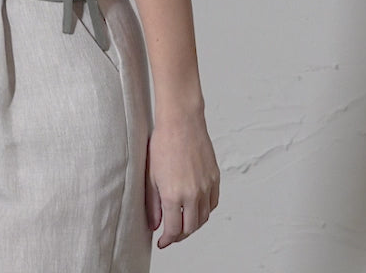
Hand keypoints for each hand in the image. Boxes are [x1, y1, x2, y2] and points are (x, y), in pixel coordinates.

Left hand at [145, 111, 219, 248]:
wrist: (181, 122)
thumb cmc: (162, 144)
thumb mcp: (150, 175)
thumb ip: (152, 203)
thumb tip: (155, 224)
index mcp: (173, 195)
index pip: (174, 230)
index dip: (167, 240)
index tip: (162, 242)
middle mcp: (193, 194)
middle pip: (190, 228)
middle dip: (180, 235)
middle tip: (171, 234)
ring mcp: (206, 187)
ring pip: (203, 218)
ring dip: (193, 225)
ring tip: (182, 222)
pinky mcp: (215, 179)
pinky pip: (213, 204)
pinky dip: (204, 211)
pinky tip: (195, 208)